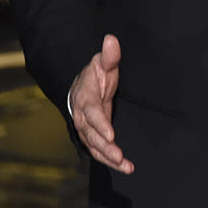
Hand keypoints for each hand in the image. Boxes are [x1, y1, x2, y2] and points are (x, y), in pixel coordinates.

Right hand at [70, 34, 133, 173]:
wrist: (81, 88)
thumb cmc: (95, 75)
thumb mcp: (102, 63)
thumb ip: (109, 55)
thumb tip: (111, 39)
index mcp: (85, 98)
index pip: (92, 113)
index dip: (100, 124)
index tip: (111, 134)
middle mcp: (82, 116)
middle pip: (91, 135)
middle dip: (105, 147)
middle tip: (119, 156)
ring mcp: (85, 129)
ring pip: (95, 146)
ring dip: (109, 158)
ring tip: (126, 166)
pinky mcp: (92, 137)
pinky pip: (99, 151)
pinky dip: (110, 161)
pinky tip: (126, 167)